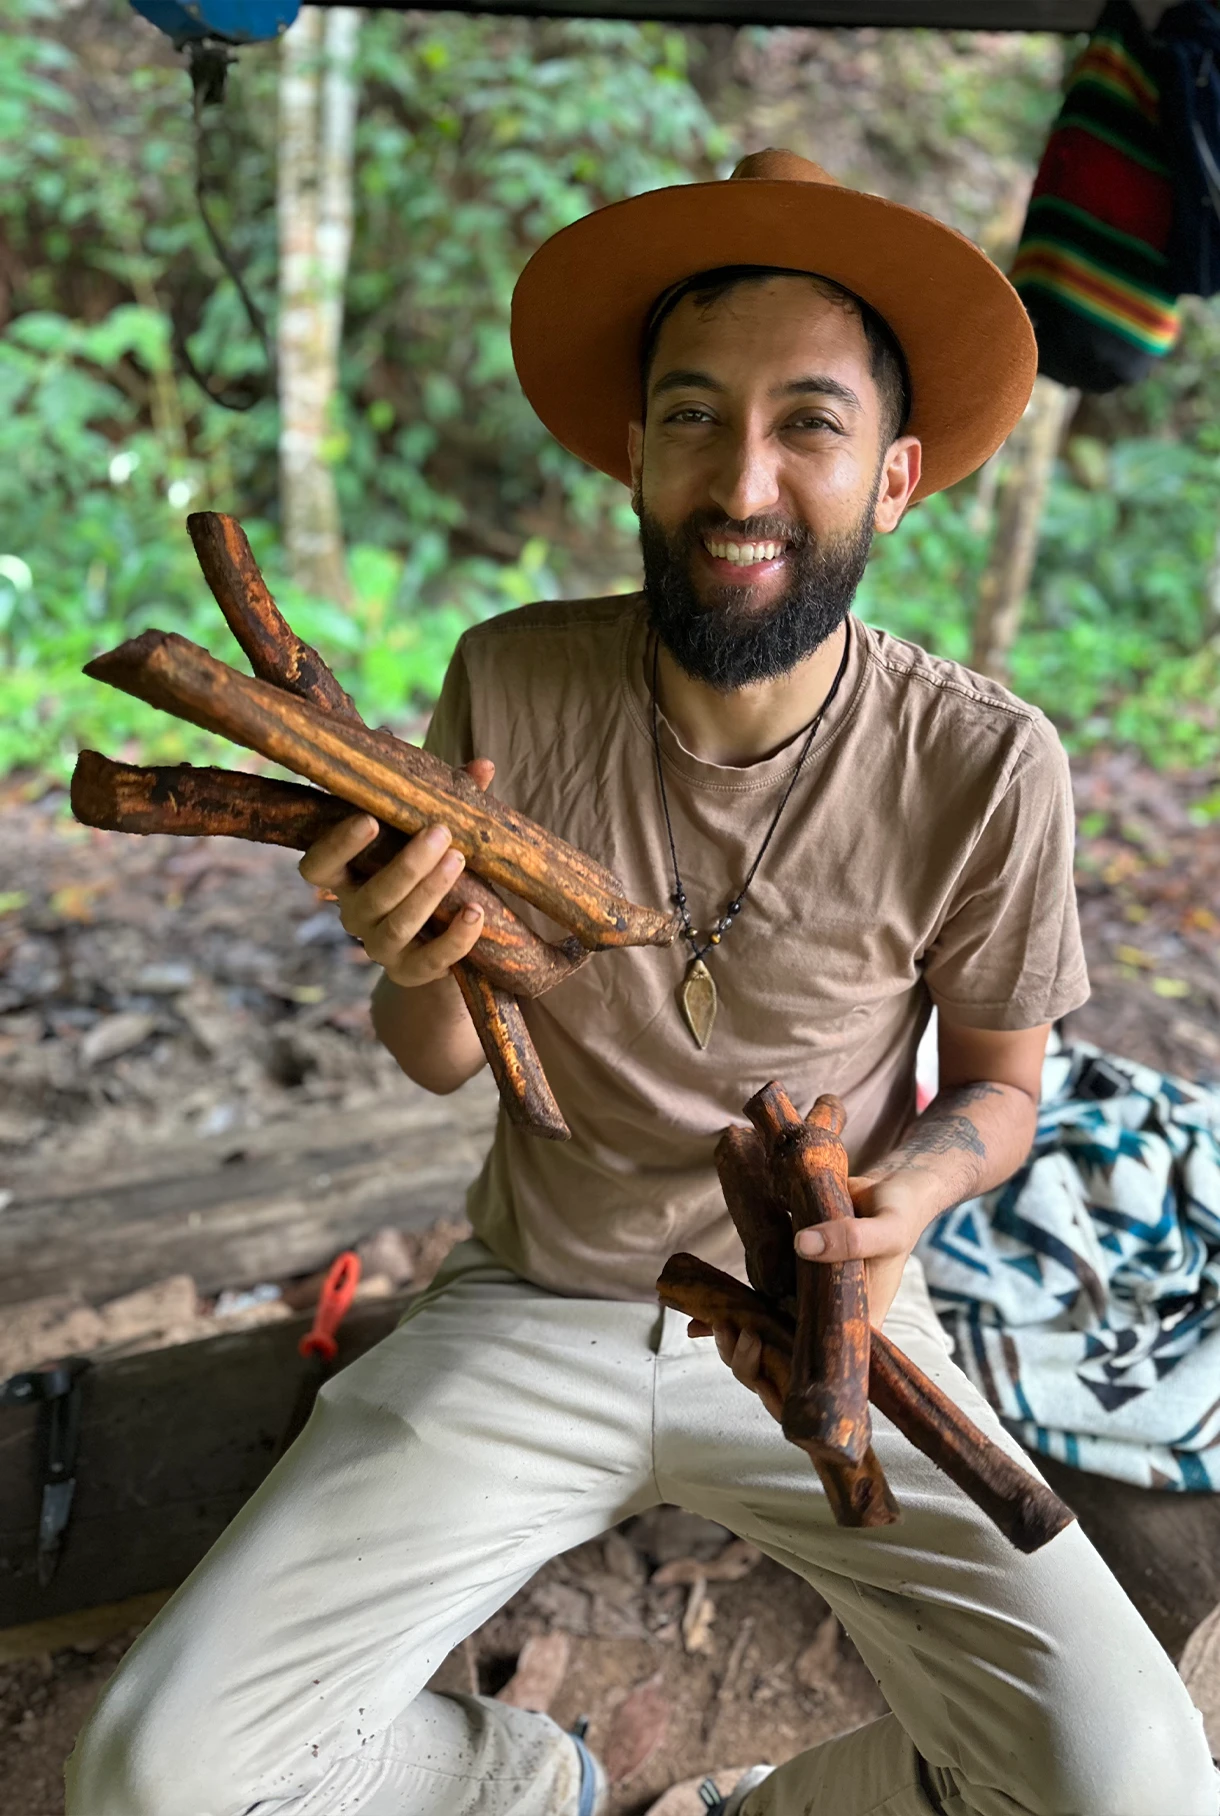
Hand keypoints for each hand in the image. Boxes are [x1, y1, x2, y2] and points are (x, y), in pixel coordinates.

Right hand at [297, 758, 494, 987]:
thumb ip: (450, 802)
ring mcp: (379, 947)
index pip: (317, 867)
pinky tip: (475, 913)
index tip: (368, 819)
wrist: (439, 943)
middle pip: (371, 895)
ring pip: (398, 925)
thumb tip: (482, 766)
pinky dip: (455, 939)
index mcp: (345, 878)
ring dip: (429, 892)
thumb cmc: (427, 873)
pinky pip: (430, 961)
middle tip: (440, 831)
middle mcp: (353, 913)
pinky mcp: (409, 972)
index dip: (336, 846)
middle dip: (406, 863)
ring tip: (458, 860)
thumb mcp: (431, 838)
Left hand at [687, 1172, 933, 1412]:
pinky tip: (698, 1324)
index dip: (784, 1384)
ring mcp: (806, 1305)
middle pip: (783, 1365)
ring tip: (715, 1324)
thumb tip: (802, 1244)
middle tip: (735, 1332)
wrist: (887, 1191)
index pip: (819, 1377)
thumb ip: (853, 1238)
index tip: (758, 1356)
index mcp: (855, 1328)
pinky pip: (756, 1306)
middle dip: (750, 1362)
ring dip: (734, 1343)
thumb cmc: (897, 1217)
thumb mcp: (887, 1229)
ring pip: (765, 1340)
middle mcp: (827, 1323)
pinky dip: (726, 1316)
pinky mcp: (788, 1281)